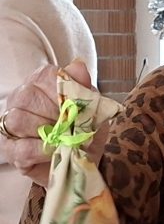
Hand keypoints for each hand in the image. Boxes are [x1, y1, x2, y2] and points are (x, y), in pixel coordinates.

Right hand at [1, 60, 94, 184]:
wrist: (85, 157)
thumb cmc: (84, 127)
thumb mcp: (92, 106)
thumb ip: (82, 87)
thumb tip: (78, 66)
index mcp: (41, 81)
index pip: (45, 76)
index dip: (64, 93)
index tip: (78, 107)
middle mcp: (20, 98)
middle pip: (27, 98)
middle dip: (56, 115)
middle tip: (73, 126)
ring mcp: (10, 124)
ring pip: (18, 121)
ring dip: (47, 133)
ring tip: (65, 139)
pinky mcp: (11, 150)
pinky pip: (22, 148)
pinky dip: (43, 151)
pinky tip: (55, 151)